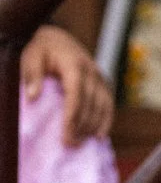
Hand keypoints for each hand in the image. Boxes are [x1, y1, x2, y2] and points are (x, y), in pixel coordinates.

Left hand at [22, 25, 112, 143]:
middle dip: (82, 126)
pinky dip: (106, 119)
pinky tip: (100, 134)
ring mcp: (99, 76)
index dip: (72, 116)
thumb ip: (32, 75)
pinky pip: (109, 103)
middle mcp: (91, 71)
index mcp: (74, 65)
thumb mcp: (30, 57)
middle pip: (91, 103)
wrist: (56, 37)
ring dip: (94, 125)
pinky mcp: (102, 82)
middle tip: (70, 145)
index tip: (66, 135)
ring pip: (103, 105)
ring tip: (82, 142)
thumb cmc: (40, 49)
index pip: (76, 94)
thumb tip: (32, 97)